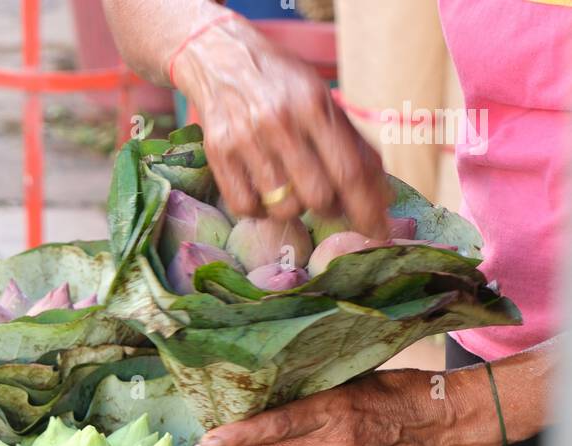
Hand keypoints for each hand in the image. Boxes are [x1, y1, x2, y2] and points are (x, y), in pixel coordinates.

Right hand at [175, 19, 389, 236]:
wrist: (221, 57)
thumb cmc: (280, 84)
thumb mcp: (320, 98)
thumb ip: (351, 142)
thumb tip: (382, 194)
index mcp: (313, 104)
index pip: (349, 171)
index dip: (366, 208)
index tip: (378, 231)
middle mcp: (280, 122)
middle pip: (318, 197)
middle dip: (328, 207)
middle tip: (325, 199)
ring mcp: (246, 141)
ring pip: (284, 208)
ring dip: (292, 207)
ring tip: (288, 185)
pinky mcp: (219, 156)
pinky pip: (248, 208)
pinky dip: (259, 208)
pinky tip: (262, 188)